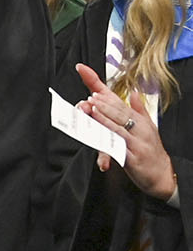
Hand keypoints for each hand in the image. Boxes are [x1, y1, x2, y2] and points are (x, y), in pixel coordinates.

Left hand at [78, 63, 177, 199]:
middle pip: (119, 112)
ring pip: (118, 128)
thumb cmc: (152, 149)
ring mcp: (136, 143)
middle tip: (90, 97)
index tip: (87, 76)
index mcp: (139, 119)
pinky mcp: (133, 158)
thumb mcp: (148, 127)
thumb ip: (138, 109)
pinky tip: (99, 138)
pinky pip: (118, 149)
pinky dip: (108, 143)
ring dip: (104, 119)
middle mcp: (139, 128)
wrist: (163, 174)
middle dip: (104, 104)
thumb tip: (134, 92)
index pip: (119, 101)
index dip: (103, 89)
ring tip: (93, 110)